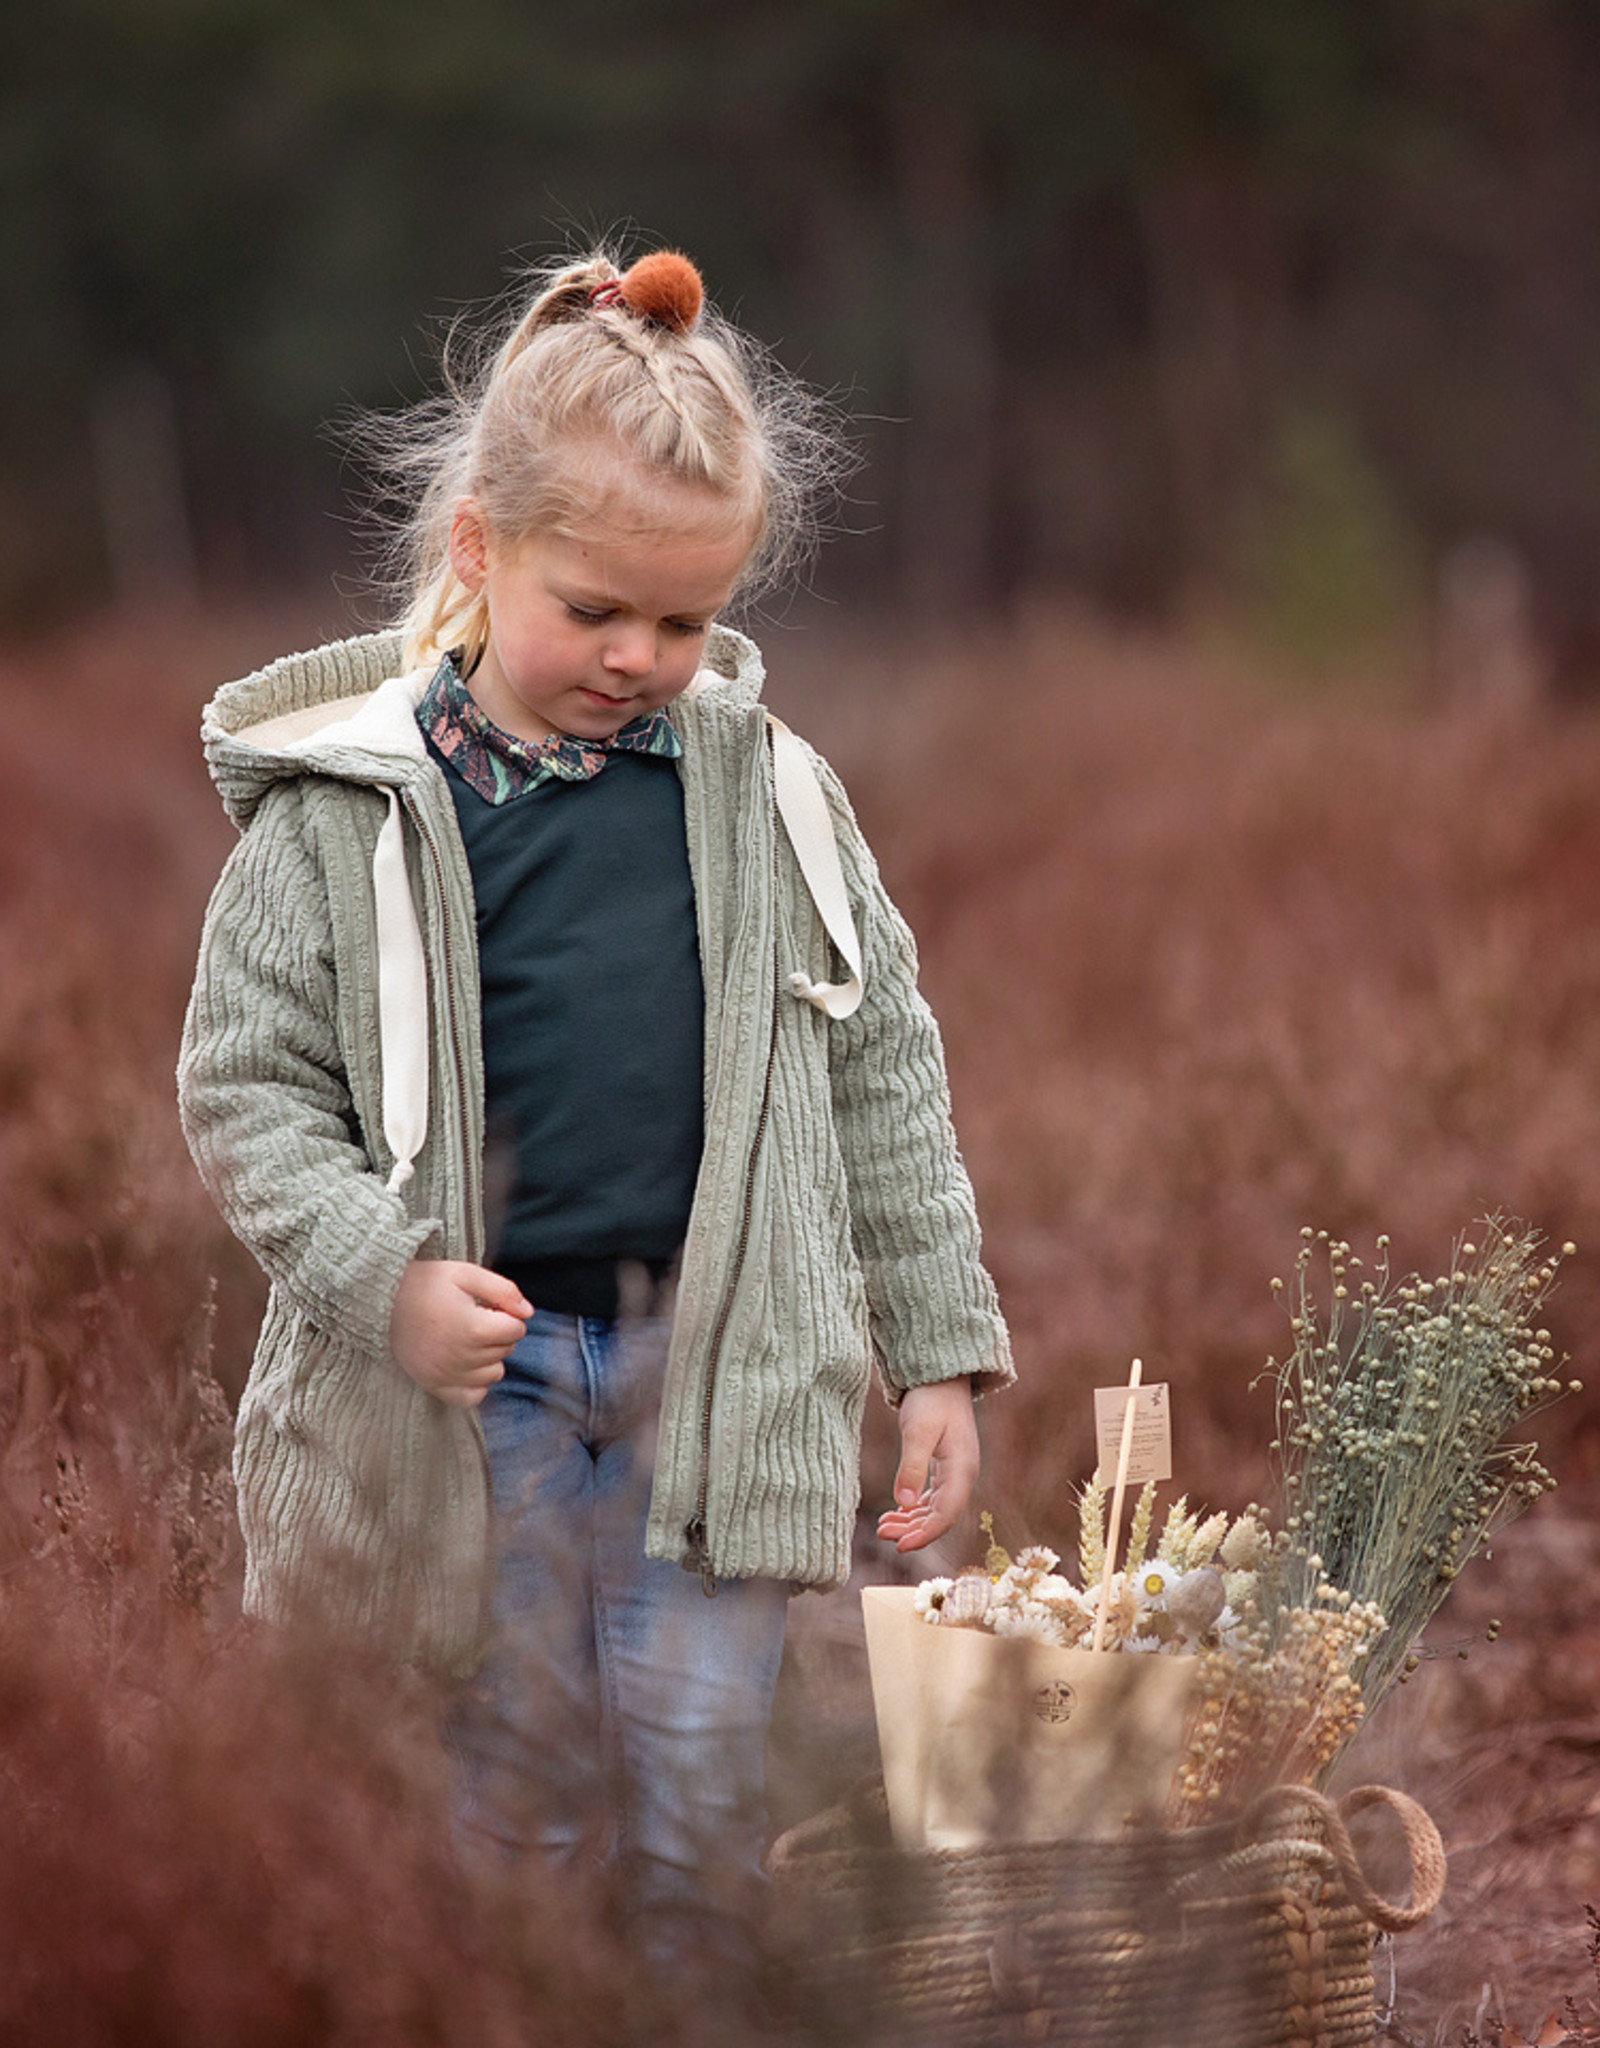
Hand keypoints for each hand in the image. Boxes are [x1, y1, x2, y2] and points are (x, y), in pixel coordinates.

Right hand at [389, 1260, 530, 1408]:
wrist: (380, 1300)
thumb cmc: (425, 1284)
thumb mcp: (466, 1274)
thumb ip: (503, 1290)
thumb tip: (528, 1312)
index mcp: (473, 1328)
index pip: (516, 1330)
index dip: (507, 1314)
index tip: (487, 1305)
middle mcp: (462, 1357)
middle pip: (505, 1351)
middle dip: (497, 1333)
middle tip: (472, 1317)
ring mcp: (446, 1375)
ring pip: (493, 1374)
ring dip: (488, 1357)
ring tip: (465, 1337)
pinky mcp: (433, 1385)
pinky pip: (472, 1397)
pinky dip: (475, 1383)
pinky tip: (463, 1362)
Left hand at [876, 1378, 978, 1553]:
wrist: (942, 1378)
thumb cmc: (931, 1400)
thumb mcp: (917, 1431)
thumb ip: (911, 1467)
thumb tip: (904, 1504)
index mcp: (962, 1470)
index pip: (945, 1515)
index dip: (924, 1535)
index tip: (900, 1546)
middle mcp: (963, 1476)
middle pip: (940, 1517)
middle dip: (912, 1531)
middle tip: (882, 1534)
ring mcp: (955, 1472)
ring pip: (935, 1509)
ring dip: (911, 1521)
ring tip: (882, 1526)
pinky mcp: (945, 1467)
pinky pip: (932, 1498)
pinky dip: (913, 1508)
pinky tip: (894, 1512)